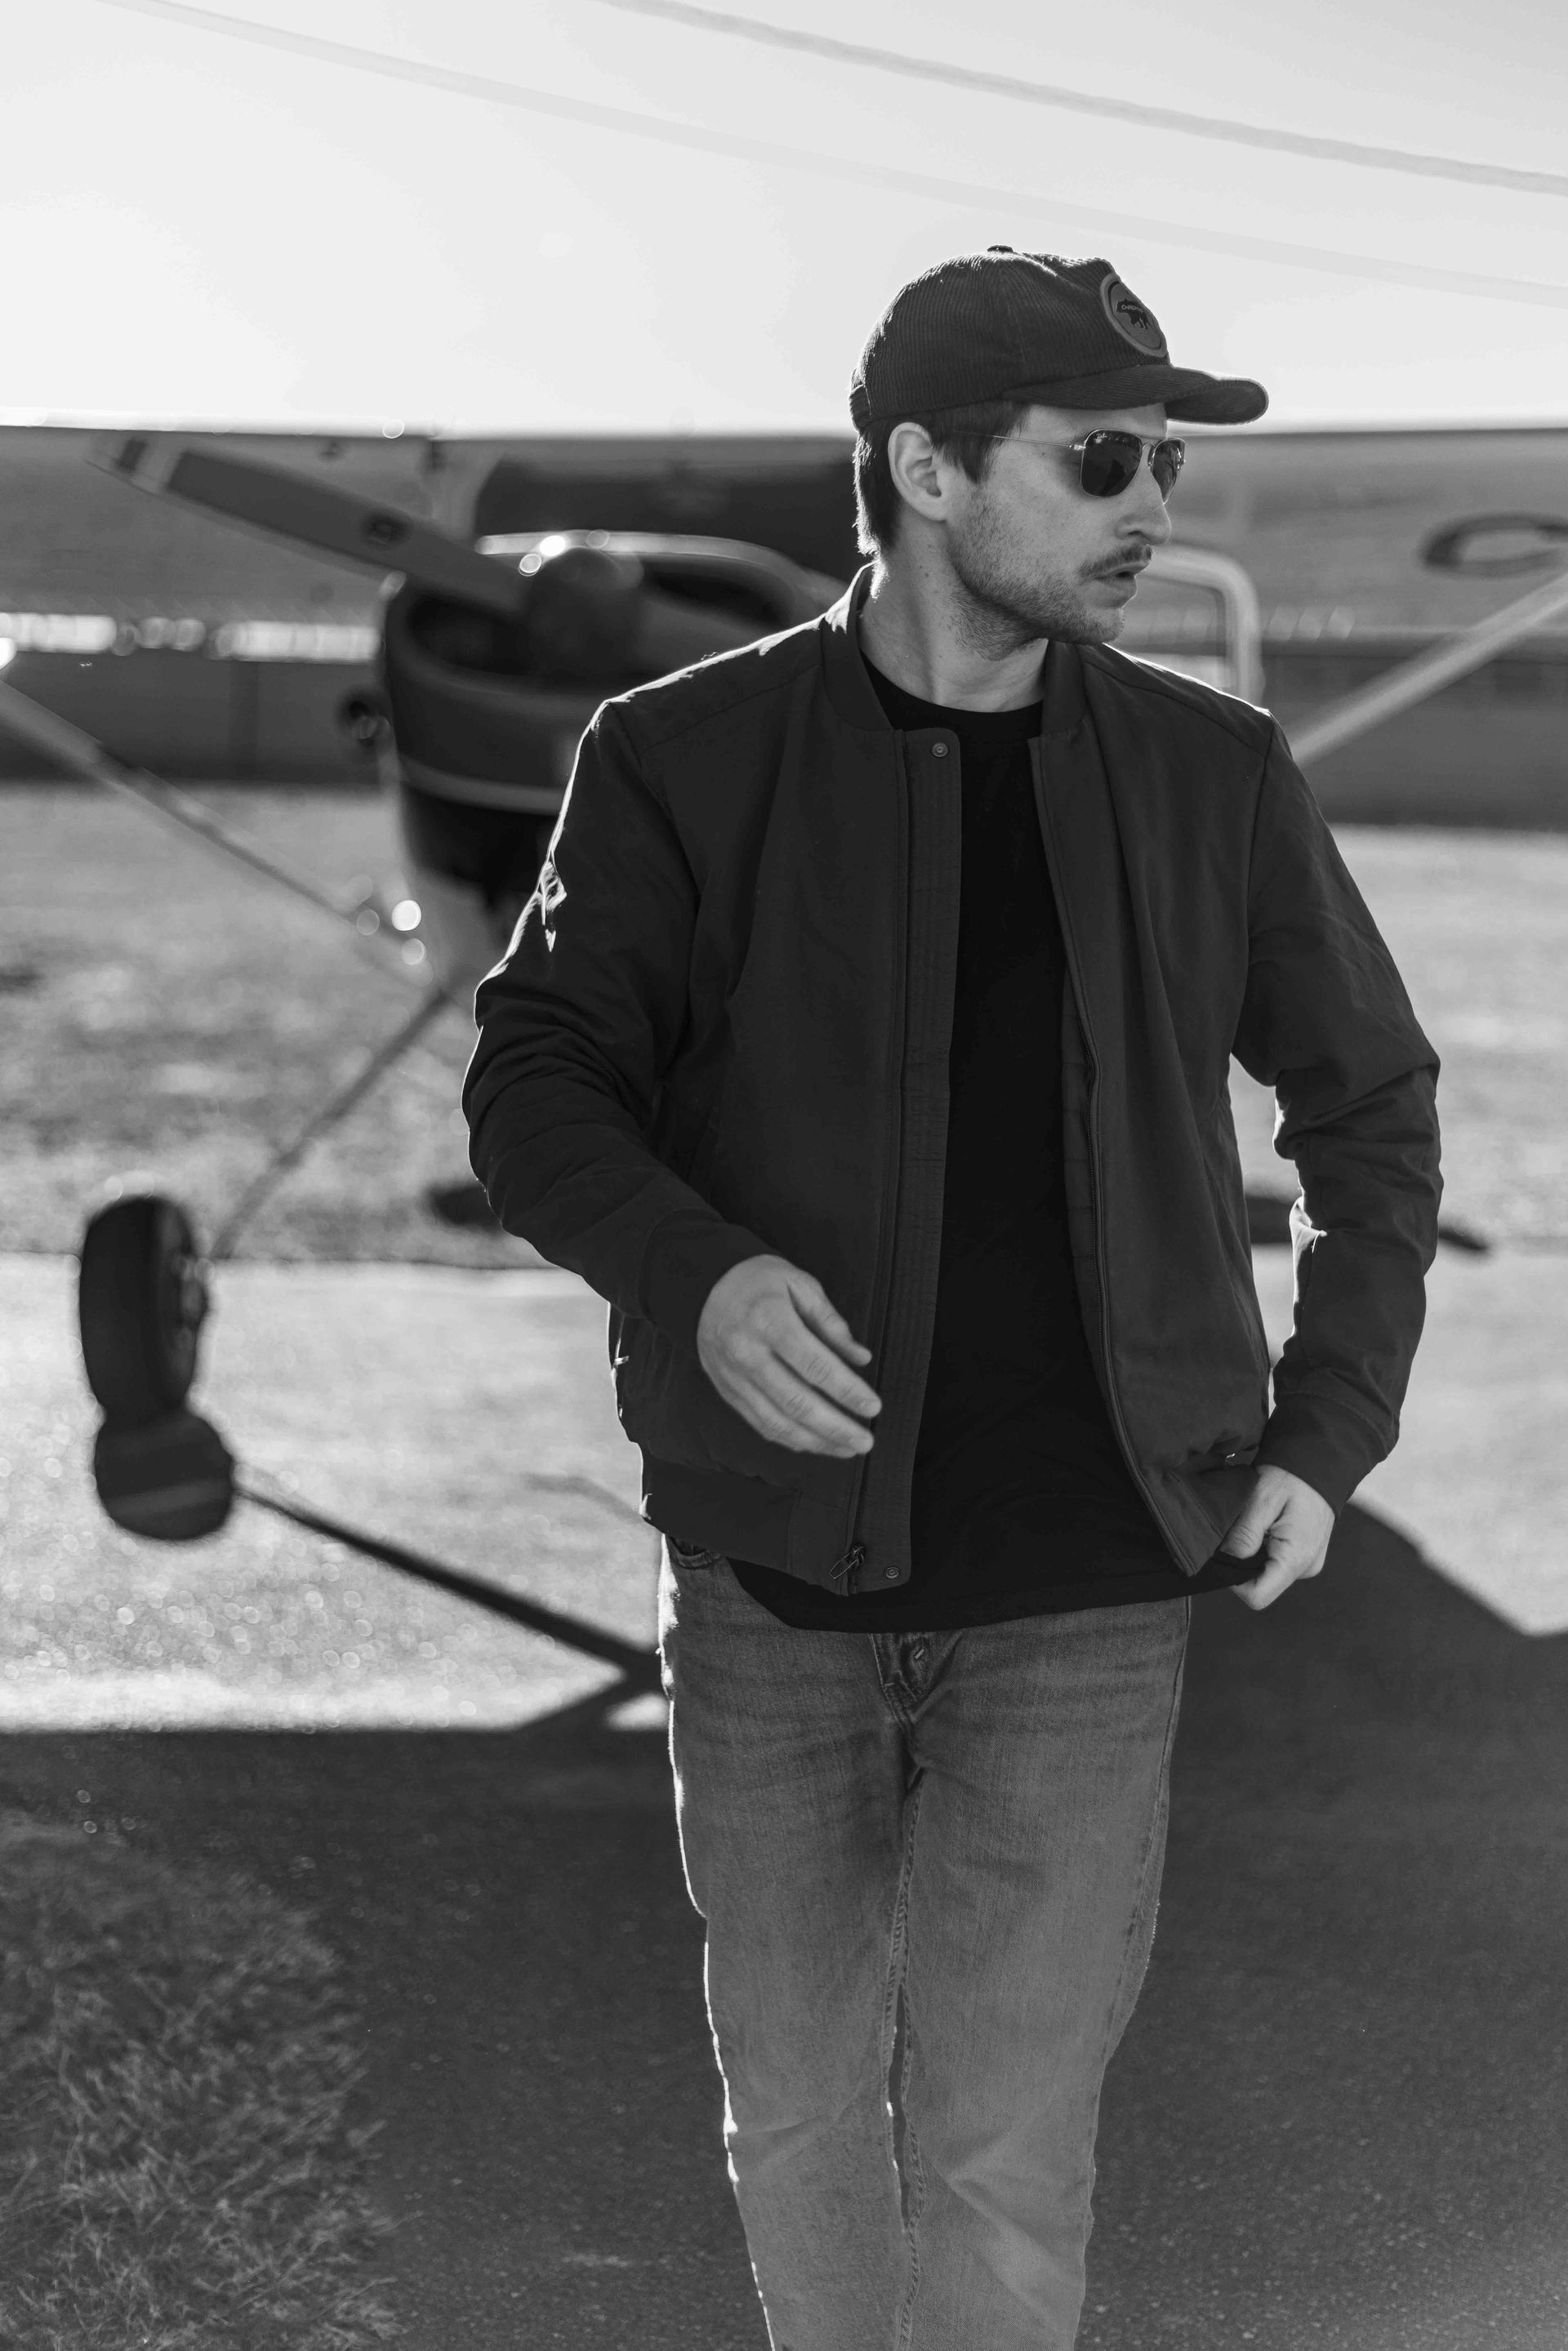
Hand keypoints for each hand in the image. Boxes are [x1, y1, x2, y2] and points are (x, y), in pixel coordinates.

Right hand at [696, 1256, 881, 1457]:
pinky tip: (814, 1443)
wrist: (704, 1288)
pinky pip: (760, 1423)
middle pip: (797, 1402)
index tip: (871, 1406)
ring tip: (846, 1447)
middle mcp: (747, 1353)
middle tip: (864, 1440)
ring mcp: (734, 1377)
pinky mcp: (728, 1392)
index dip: (846, 1391)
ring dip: (816, 1441)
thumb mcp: (800, 1285)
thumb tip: (860, 1358)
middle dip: (835, 1427)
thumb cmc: (758, 1282)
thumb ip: (831, 1323)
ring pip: (778, 1421)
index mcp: (769, 1321)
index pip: (815, 1366)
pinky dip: (790, 1438)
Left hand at [1220, 1464, 1334, 1609]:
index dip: (1234, 1582)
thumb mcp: (1261, 1500)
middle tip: (1241, 1530)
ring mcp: (1308, 1563)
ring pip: (1267, 1574)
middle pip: (1261, 1585)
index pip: (1257, 1596)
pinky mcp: (1306, 1556)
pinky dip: (1266, 1549)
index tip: (1227, 1553)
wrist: (1319, 1462)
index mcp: (1296, 1559)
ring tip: (1257, 1524)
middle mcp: (1306, 1568)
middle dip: (1243, 1563)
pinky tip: (1267, 1526)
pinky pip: (1278, 1562)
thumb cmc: (1291, 1477)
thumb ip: (1244, 1534)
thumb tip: (1225, 1559)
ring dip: (1254, 1554)